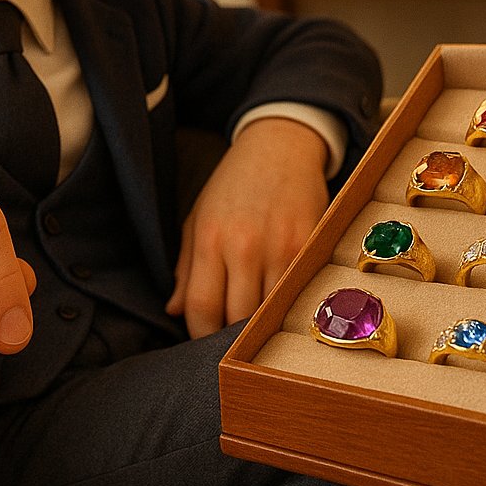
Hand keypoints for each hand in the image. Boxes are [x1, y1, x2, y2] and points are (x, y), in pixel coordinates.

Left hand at [165, 117, 328, 337]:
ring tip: (256, 326)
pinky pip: (299, 293)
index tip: (202, 339)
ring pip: (272, 313)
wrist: (277, 147)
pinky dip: (290, 306)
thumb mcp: (198, 218)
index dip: (199, 334)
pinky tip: (283, 305)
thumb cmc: (232, 185)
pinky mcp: (311, 245)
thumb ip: (185, 268)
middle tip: (230, 338)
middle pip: (237, 318)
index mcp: (209, 239)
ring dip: (263, 326)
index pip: (200, 307)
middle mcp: (244, 246)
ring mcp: (281, 247)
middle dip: (231, 337)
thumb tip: (173, 311)